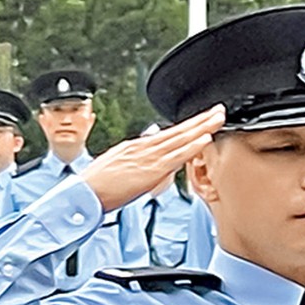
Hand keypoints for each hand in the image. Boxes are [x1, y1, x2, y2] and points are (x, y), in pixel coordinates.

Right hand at [80, 106, 224, 211]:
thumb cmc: (98, 184)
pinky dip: (192, 146)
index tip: (203, 119)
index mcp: (137, 146)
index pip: (169, 133)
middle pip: (178, 130)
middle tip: (219, 111)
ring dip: (202, 127)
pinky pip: (176, 156)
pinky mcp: (151, 170)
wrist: (85, 193)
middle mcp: (144, 146)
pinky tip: (205, 138)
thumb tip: (150, 146)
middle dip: (200, 120)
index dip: (188, 126)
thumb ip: (138, 156)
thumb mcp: (119, 164)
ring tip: (218, 118)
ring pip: (181, 139)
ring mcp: (148, 157)